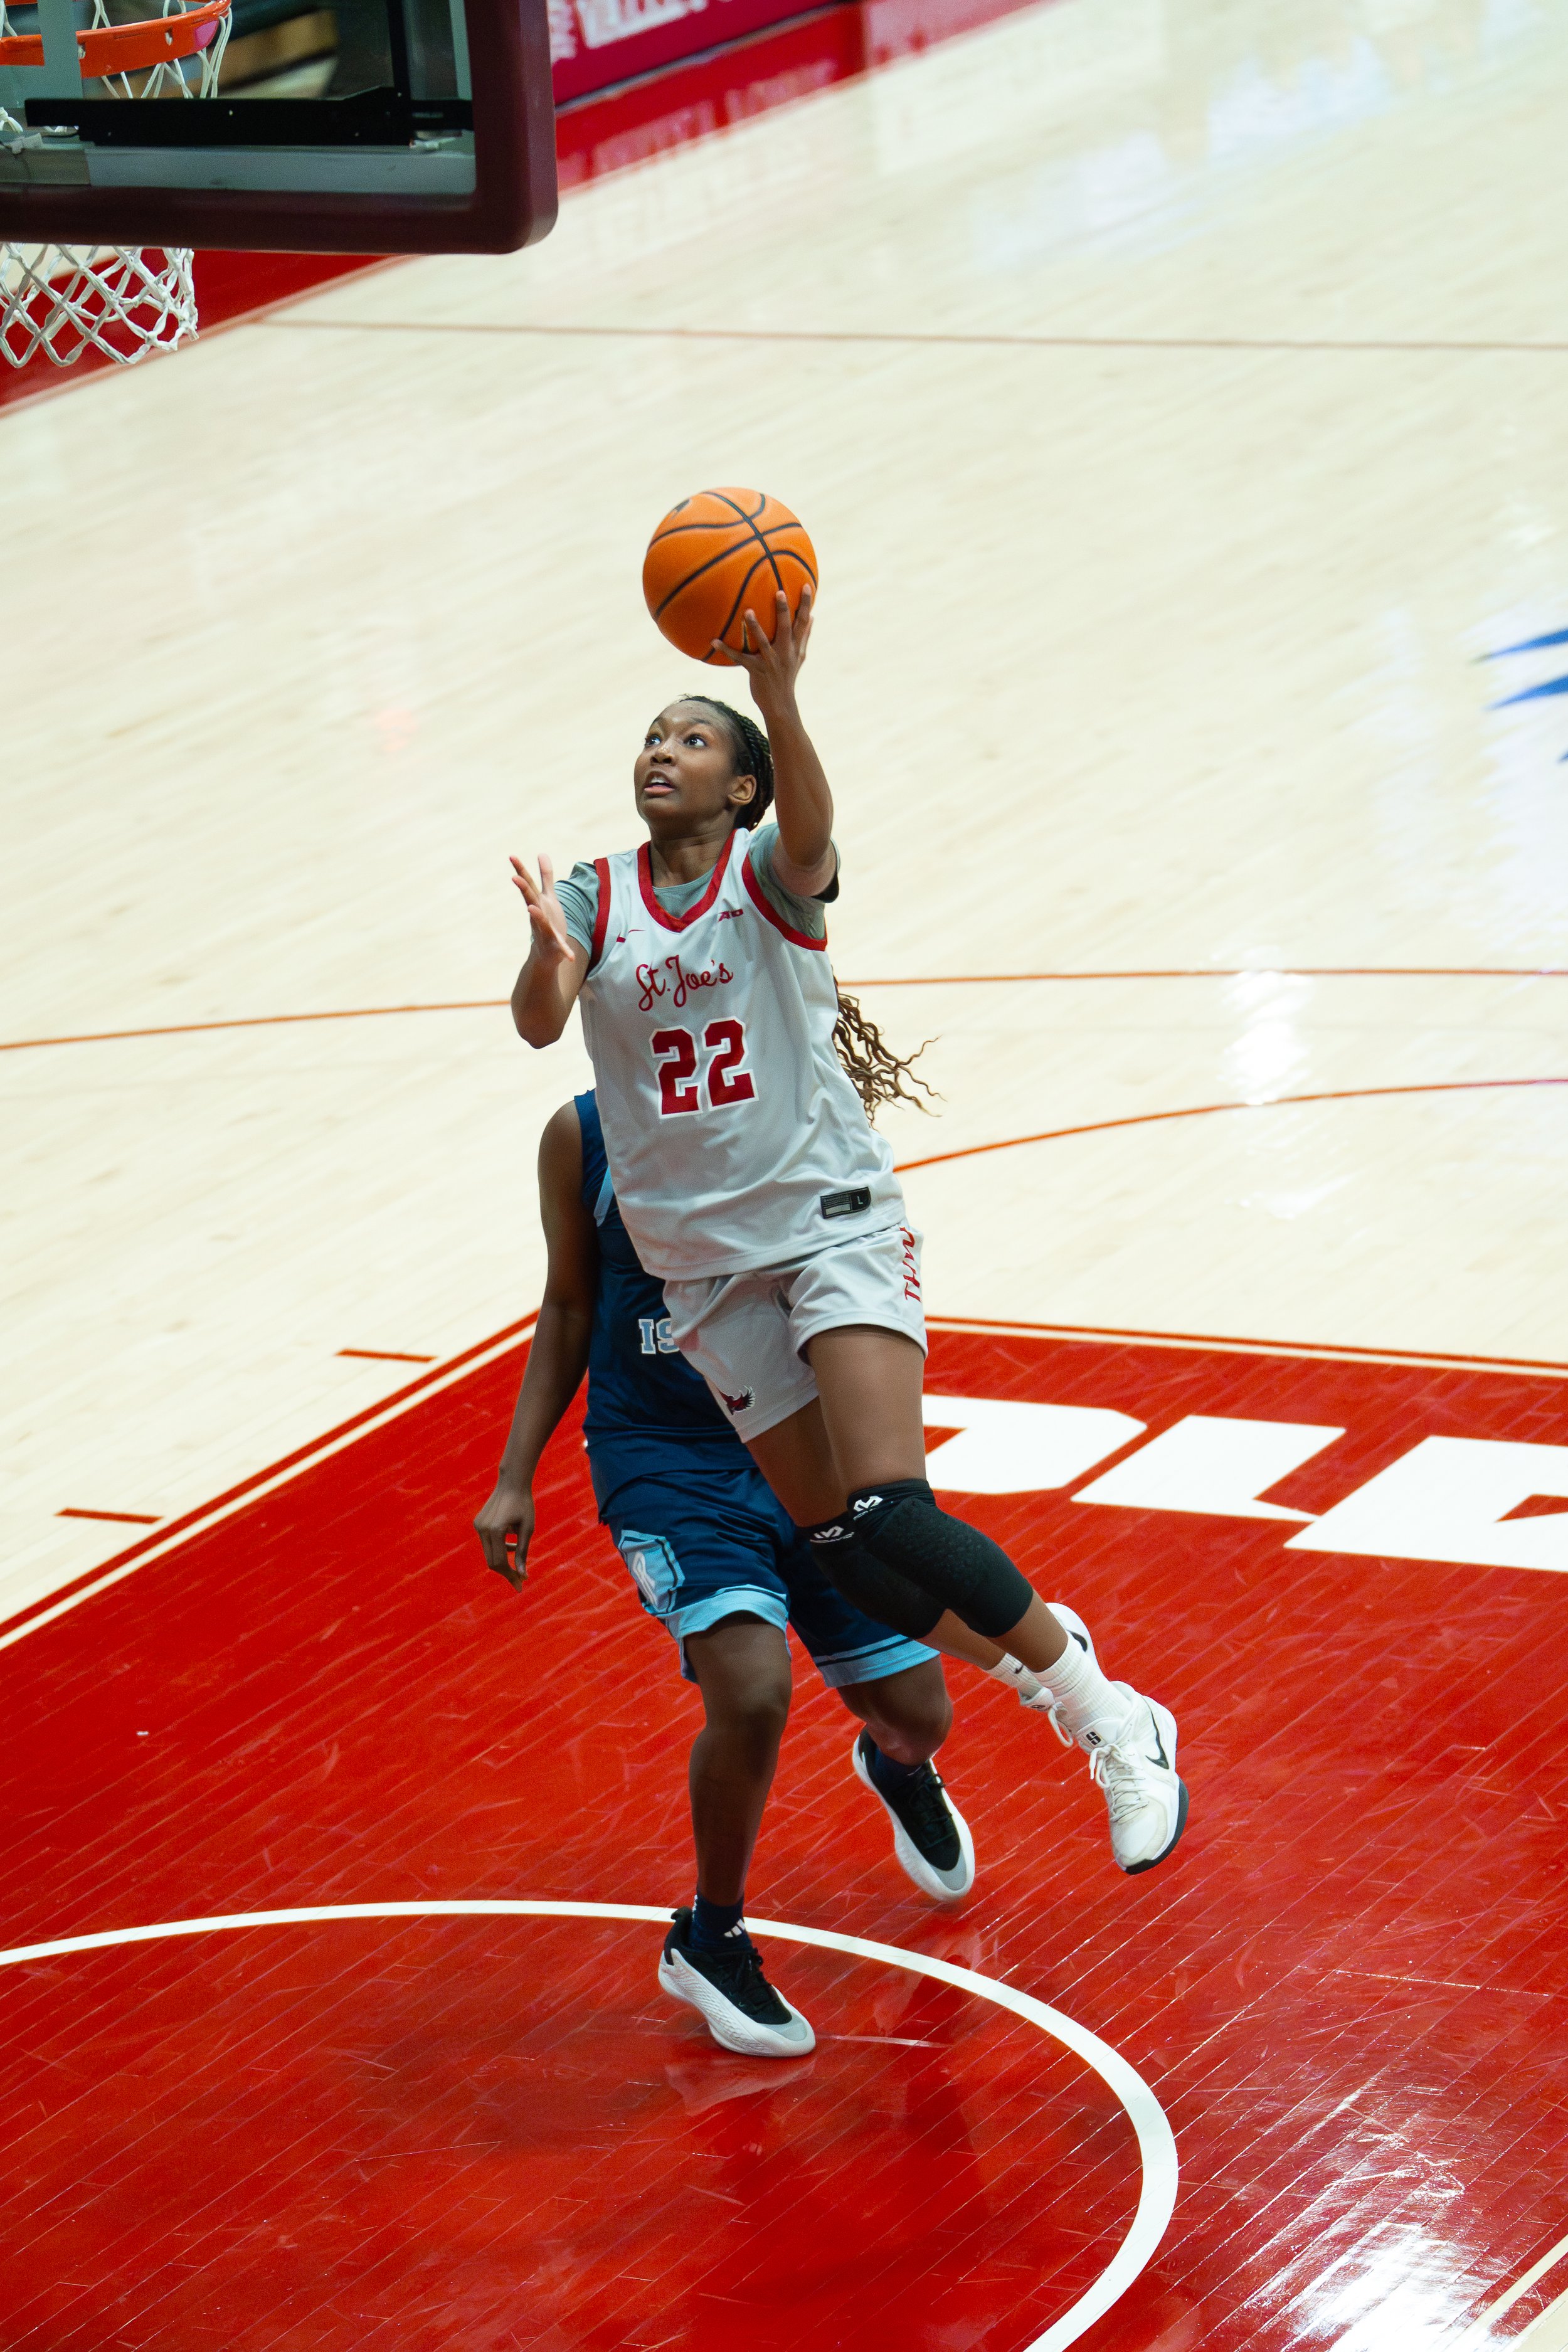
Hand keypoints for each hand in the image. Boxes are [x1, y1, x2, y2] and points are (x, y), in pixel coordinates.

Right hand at [474, 1475, 534, 1591]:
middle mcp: (483, 1529)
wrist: (512, 1482)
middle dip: (506, 1571)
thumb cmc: (524, 1504)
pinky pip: (487, 1543)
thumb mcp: (528, 1529)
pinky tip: (510, 1544)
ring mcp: (478, 1526)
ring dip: (503, 1559)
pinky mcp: (478, 1523)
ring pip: (489, 1553)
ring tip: (517, 1555)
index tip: (521, 1585)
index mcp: (496, 1530)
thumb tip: (521, 1574)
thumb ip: (522, 1552)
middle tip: (521, 1578)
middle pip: (492, 1561)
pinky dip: (498, 1548)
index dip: (511, 1576)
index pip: (500, 1562)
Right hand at [509, 854, 571, 968]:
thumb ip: (546, 876)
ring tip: (530, 908)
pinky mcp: (556, 945)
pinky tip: (571, 957)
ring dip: (536, 915)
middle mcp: (538, 915)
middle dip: (523, 889)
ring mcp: (545, 930)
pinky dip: (565, 951)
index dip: (521, 870)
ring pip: (541, 922)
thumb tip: (541, 853)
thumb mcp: (549, 896)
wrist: (546, 952)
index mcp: (537, 903)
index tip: (512, 856)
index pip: (528, 884)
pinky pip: (561, 948)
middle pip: (530, 900)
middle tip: (514, 878)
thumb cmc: (547, 920)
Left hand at [710, 583, 812, 714]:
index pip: (803, 622)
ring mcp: (770, 662)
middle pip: (786, 628)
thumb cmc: (788, 677)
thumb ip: (804, 636)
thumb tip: (813, 616)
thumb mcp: (800, 657)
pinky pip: (740, 658)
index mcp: (795, 647)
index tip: (805, 586)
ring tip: (747, 612)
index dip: (805, 604)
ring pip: (763, 642)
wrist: (780, 705)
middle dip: (783, 611)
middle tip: (779, 592)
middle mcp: (785, 653)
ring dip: (755, 627)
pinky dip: (726, 650)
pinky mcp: (756, 671)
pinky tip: (714, 641)